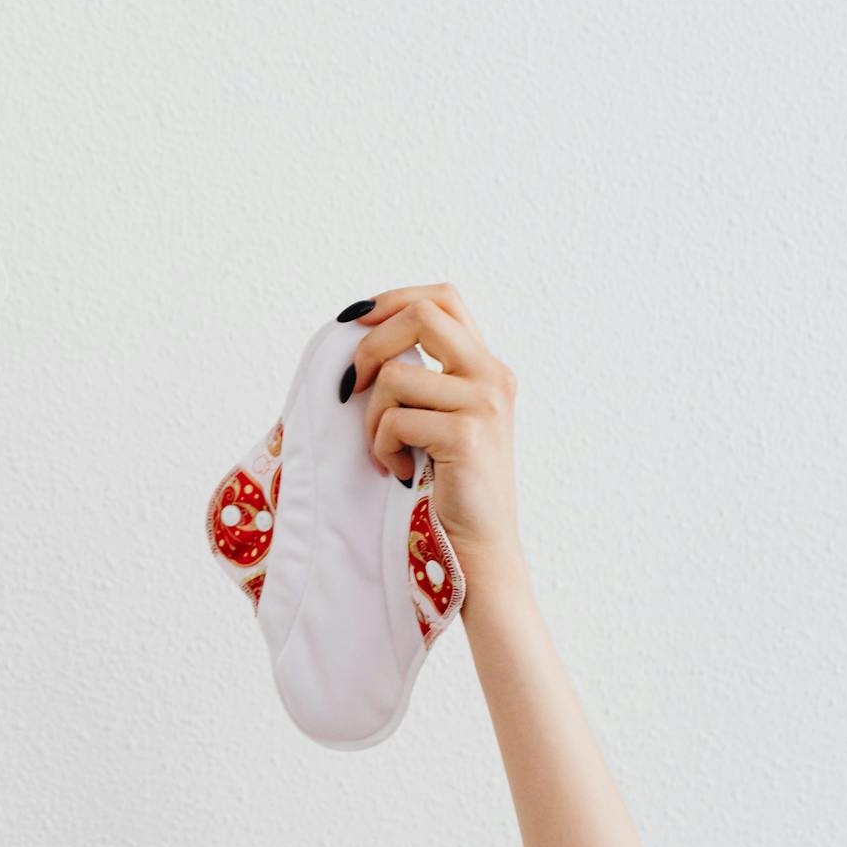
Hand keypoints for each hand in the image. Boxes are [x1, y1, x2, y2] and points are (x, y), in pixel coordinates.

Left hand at [342, 284, 521, 582]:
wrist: (480, 548)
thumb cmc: (447, 486)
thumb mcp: (439, 417)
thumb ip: (422, 378)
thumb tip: (358, 337)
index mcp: (485, 366)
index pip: (442, 298)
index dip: (392, 299)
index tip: (354, 321)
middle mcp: (492, 376)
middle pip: (422, 315)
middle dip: (370, 346)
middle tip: (353, 388)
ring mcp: (484, 403)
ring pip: (396, 375)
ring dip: (373, 416)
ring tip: (387, 449)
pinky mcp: (468, 436)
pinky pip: (397, 419)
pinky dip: (382, 446)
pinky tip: (401, 470)